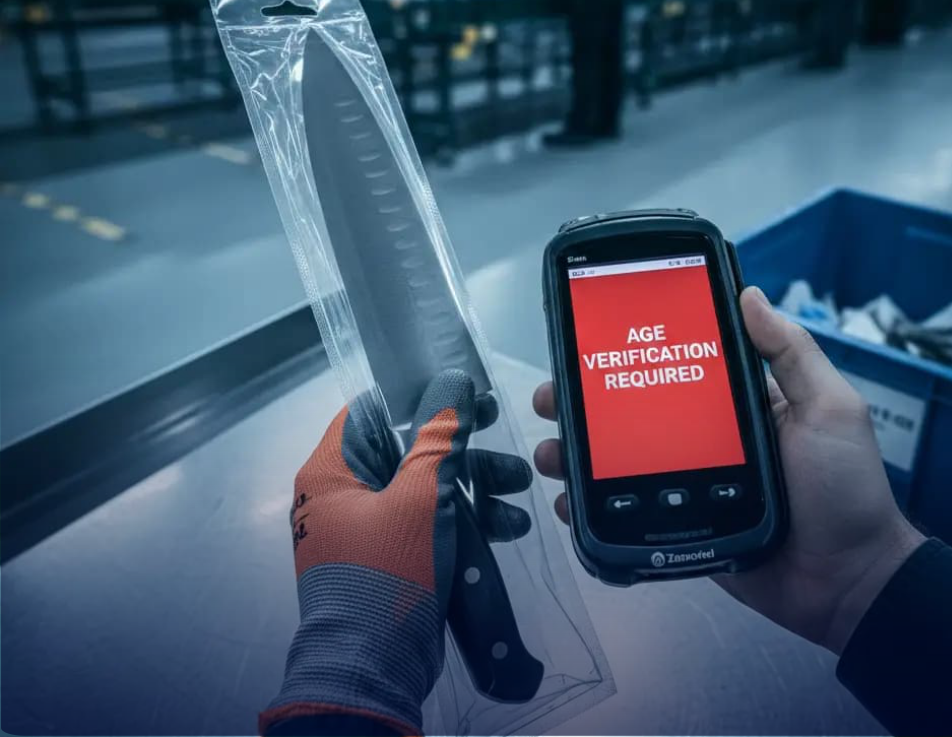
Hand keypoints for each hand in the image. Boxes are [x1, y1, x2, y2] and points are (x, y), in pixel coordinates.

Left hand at [261, 370, 530, 736]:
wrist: (374, 671)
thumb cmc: (389, 569)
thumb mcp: (421, 497)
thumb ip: (439, 436)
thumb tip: (453, 379)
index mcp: (332, 471)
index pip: (370, 409)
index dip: (418, 394)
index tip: (462, 390)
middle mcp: (343, 495)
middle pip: (405, 448)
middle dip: (461, 447)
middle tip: (500, 429)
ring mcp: (367, 529)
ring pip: (424, 487)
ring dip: (474, 485)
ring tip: (520, 487)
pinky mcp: (392, 558)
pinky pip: (427, 524)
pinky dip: (463, 522)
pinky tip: (509, 527)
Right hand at [532, 287, 924, 655]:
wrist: (847, 582)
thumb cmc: (842, 487)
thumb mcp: (828, 408)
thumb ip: (791, 354)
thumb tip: (750, 294)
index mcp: (731, 404)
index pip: (671, 368)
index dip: (629, 353)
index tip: (590, 339)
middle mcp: (699, 437)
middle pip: (628, 412)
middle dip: (583, 402)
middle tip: (553, 397)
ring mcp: (683, 482)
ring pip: (615, 460)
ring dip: (575, 451)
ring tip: (552, 452)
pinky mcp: (674, 524)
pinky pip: (622, 511)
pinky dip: (588, 506)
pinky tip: (566, 500)